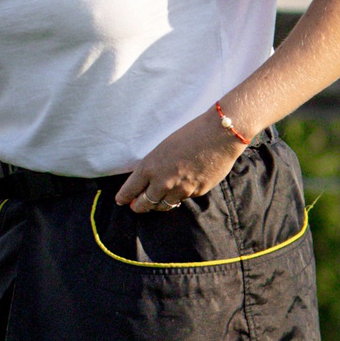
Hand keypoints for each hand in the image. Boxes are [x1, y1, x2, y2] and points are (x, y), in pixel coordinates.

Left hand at [113, 111, 245, 213]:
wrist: (219, 135)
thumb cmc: (190, 134)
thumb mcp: (164, 147)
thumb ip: (154, 166)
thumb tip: (149, 180)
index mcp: (150, 167)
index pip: (131, 189)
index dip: (124, 197)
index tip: (120, 201)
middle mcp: (162, 182)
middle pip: (145, 203)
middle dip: (139, 206)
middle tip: (136, 207)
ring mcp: (180, 189)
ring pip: (164, 205)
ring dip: (158, 205)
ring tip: (156, 203)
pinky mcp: (196, 192)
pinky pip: (183, 198)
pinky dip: (179, 196)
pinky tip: (179, 191)